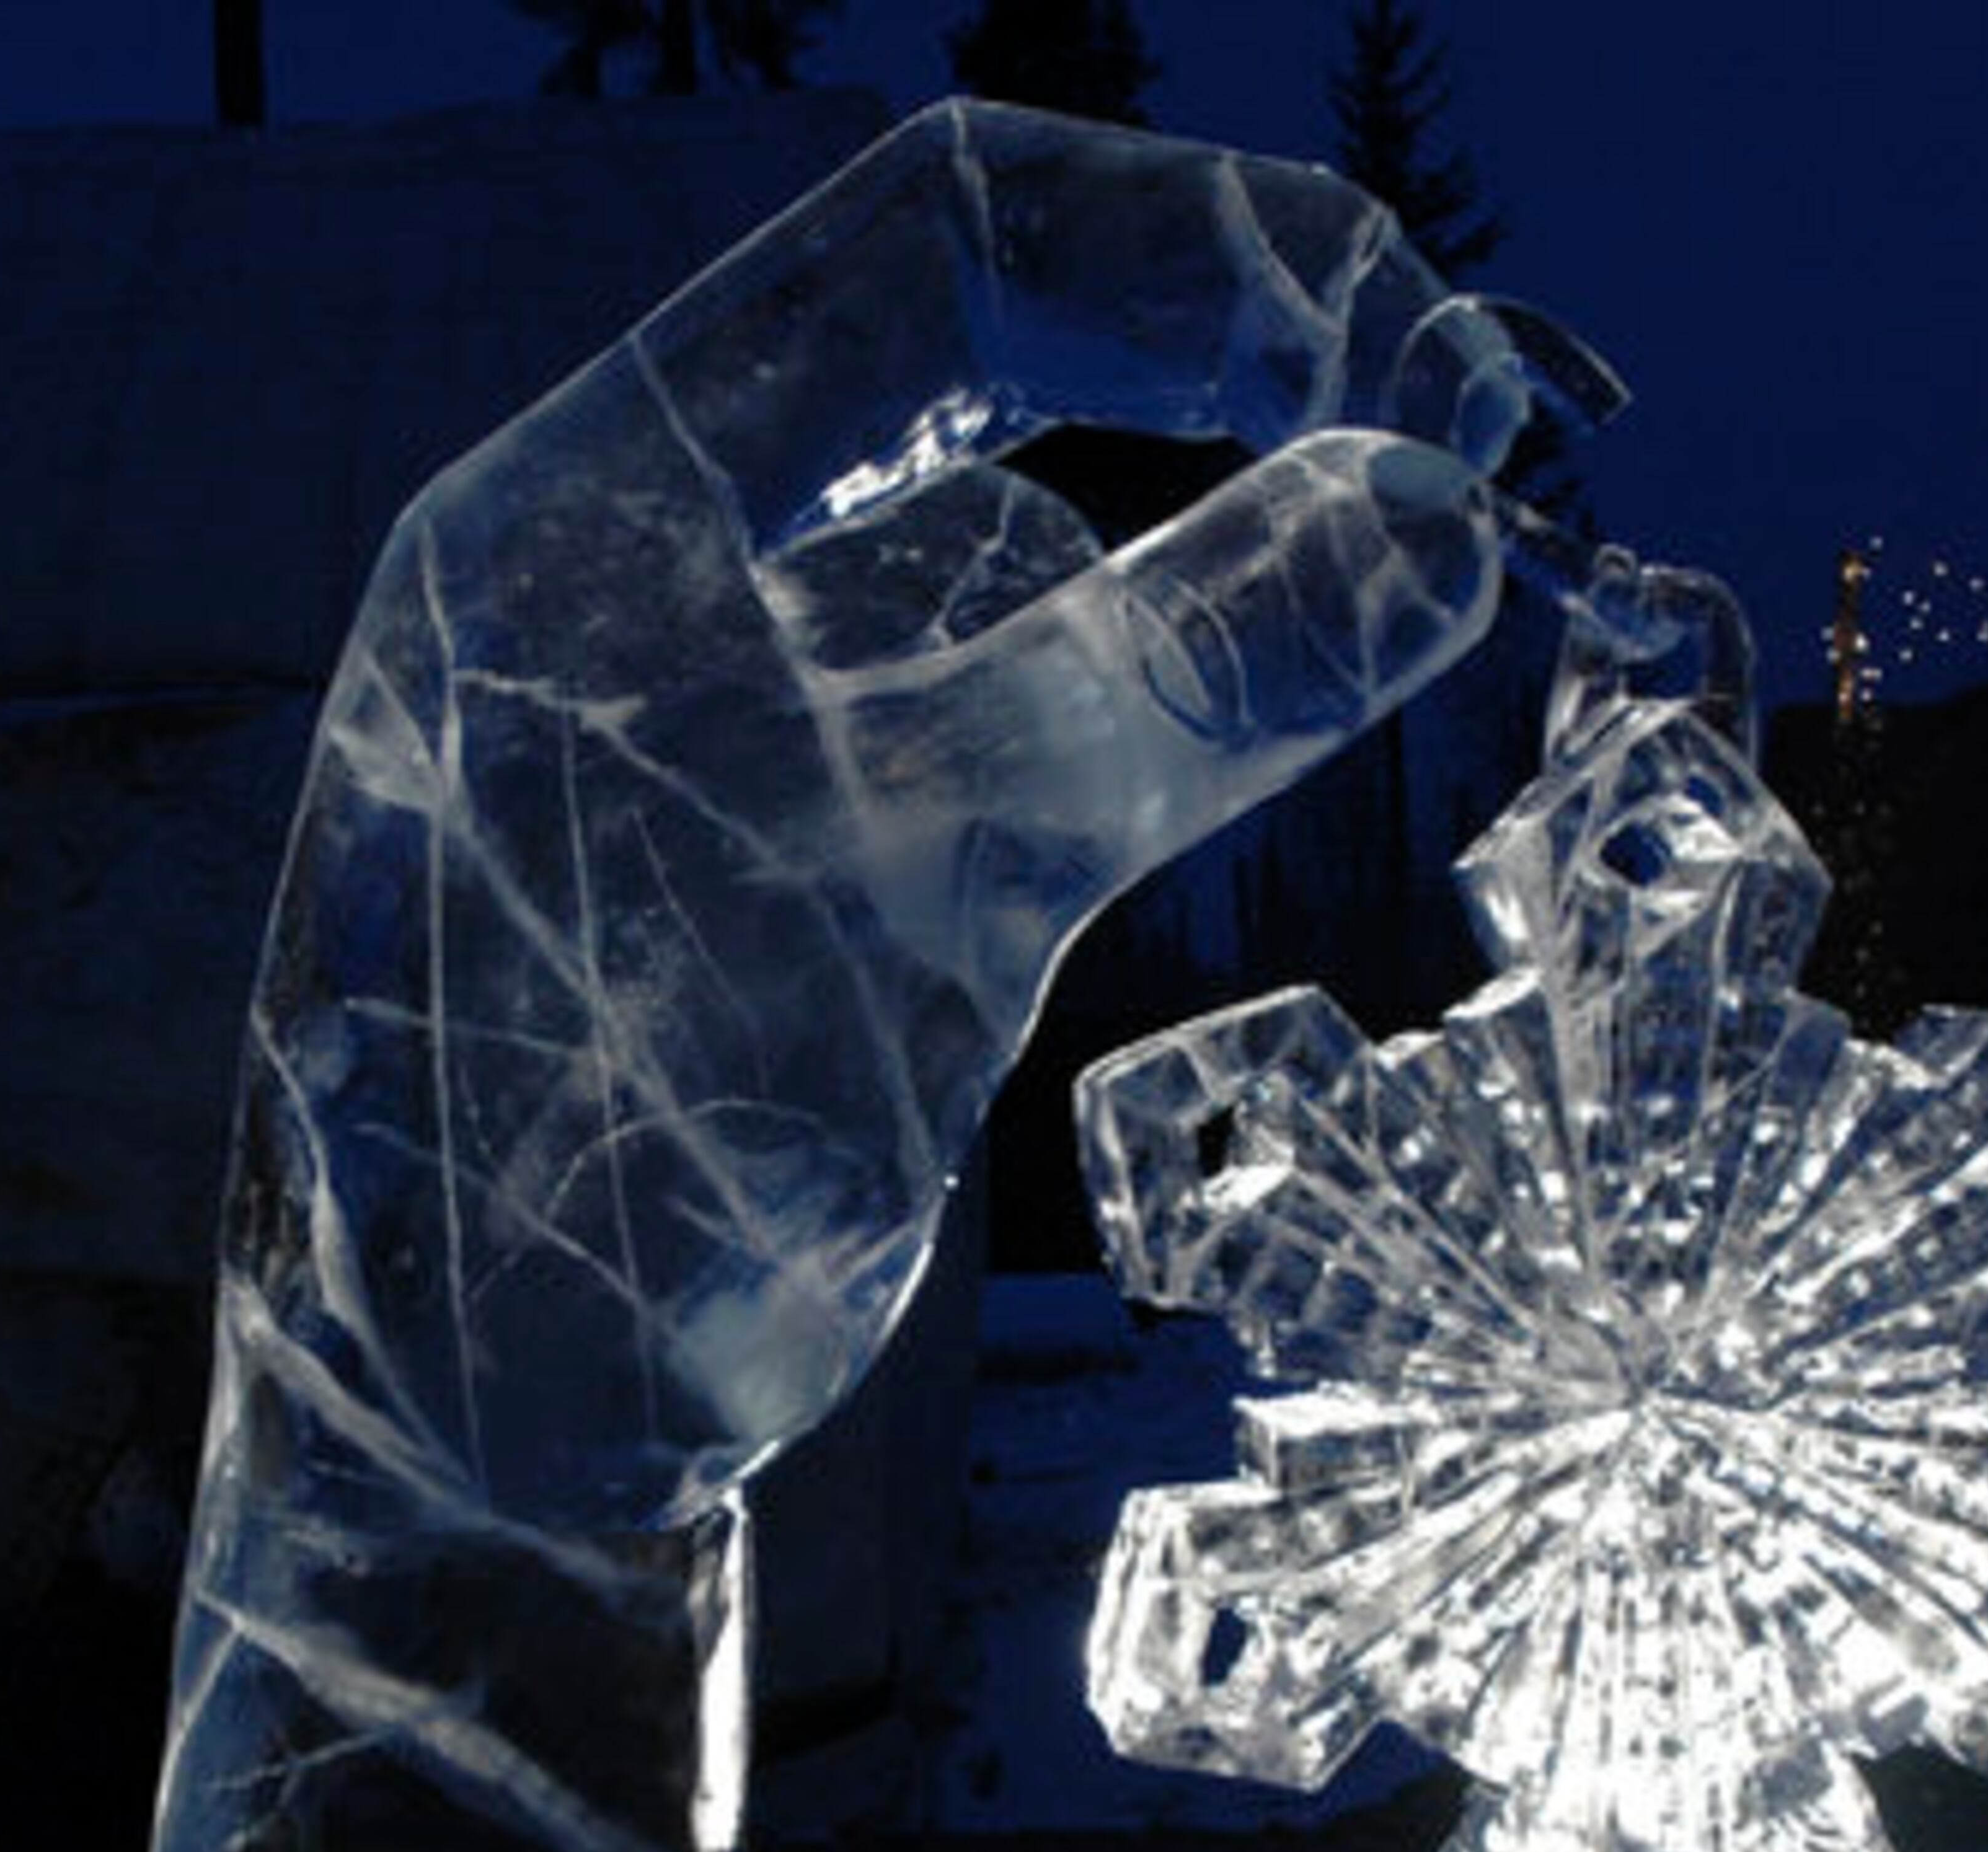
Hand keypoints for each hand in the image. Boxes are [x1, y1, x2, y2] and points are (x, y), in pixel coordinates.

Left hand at [236, 101, 1554, 1530]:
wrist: (489, 1462)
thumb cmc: (629, 1169)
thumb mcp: (926, 882)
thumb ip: (1172, 674)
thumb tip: (1441, 498)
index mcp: (614, 498)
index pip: (950, 253)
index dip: (1216, 256)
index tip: (1441, 366)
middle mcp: (657, 576)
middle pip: (998, 384)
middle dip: (1252, 387)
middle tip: (1498, 468)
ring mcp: (728, 731)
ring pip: (1019, 575)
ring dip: (1223, 576)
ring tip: (1436, 605)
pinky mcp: (792, 877)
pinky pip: (1004, 738)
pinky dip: (1154, 724)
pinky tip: (1274, 747)